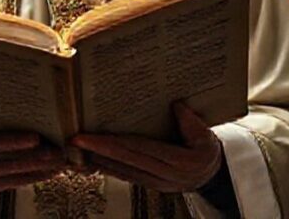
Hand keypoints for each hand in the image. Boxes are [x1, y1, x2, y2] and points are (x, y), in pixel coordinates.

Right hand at [0, 131, 67, 192]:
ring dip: (39, 168)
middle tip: (56, 149)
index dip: (11, 142)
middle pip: (6, 163)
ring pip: (14, 174)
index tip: (35, 137)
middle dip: (34, 157)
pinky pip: (15, 183)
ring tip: (60, 159)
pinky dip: (34, 177)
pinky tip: (50, 171)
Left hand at [70, 102, 222, 192]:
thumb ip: (192, 122)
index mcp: (178, 162)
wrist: (212, 177)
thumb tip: (176, 105)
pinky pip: (125, 176)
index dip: (112, 143)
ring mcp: (155, 182)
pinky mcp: (149, 184)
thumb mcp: (206, 136)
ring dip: (98, 161)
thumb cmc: (207, 153)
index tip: (90, 137)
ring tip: (78, 150)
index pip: (138, 150)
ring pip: (121, 171)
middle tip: (75, 140)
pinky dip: (108, 168)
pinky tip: (94, 161)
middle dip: (97, 151)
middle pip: (125, 160)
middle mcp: (164, 175)